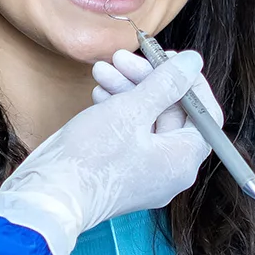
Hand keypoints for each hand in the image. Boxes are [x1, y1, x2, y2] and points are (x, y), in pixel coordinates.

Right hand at [0, 51, 211, 254]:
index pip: (205, 114)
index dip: (189, 81)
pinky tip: (99, 93)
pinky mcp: (124, 175)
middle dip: (148, 81)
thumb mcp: (131, 110)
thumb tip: (194, 62)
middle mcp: (170, 172)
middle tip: (123, 58)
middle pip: (172, 114)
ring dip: (128, 91)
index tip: (168, 59)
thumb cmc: (90, 157)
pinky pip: (131, 137)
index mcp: (182, 160)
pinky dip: (118, 112)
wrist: (49, 196)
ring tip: (102, 71)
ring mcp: (146, 175)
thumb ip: (166, 83)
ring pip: (147, 122)